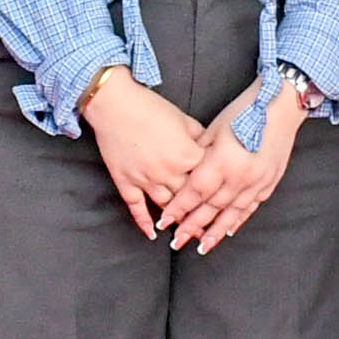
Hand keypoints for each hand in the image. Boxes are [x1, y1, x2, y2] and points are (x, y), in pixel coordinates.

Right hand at [84, 73, 209, 239]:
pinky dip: (144, 222)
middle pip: (190, 198)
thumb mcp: (184, 119)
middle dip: (200, 214)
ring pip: (166, 207)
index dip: (216, 188)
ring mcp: (146, 179)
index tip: (223, 201)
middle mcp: (170, 172)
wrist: (115, 104)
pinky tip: (151, 235)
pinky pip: (137, 207)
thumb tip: (210, 150)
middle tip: (210, 229)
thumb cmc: (151, 107)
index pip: (208, 177)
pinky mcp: (126, 182)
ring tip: (186, 235)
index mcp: (188, 155)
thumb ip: (200, 138)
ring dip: (176, 221)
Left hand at [155, 79, 307, 252]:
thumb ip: (199, 152)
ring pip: (232, 213)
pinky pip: (250, 207)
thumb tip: (185, 171)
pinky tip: (228, 231)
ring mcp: (257, 182)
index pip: (195, 192)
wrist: (282, 104)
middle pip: (211, 208)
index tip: (164, 222)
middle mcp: (240, 176)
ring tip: (202, 247)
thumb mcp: (215, 128)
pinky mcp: (269, 182)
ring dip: (215, 232)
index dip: (178, 209)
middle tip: (177, 242)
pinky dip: (238, 220)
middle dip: (191, 226)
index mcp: (222, 161)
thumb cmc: (244, 109)